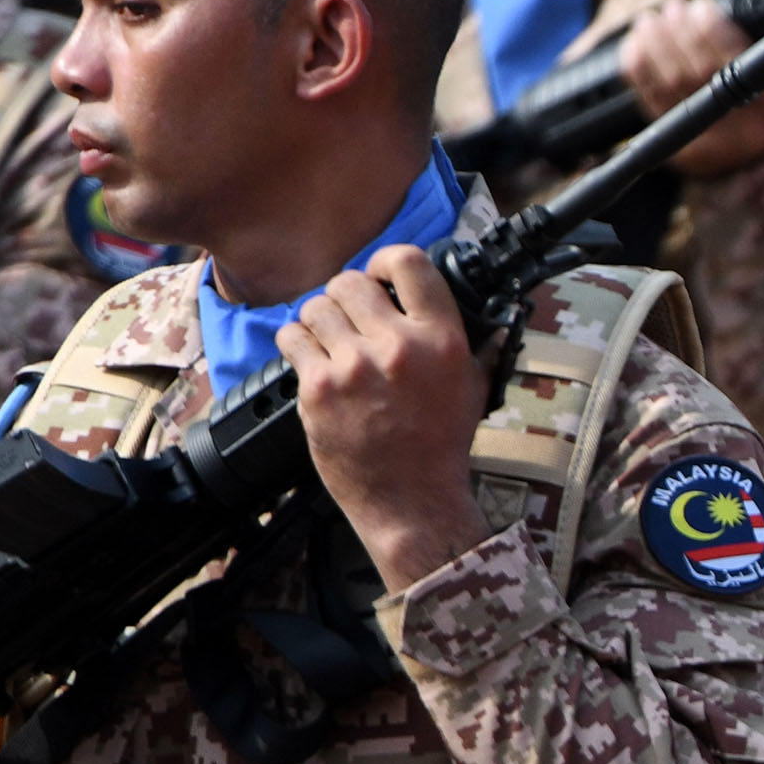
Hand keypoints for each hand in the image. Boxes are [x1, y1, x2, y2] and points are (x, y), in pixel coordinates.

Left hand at [285, 250, 494, 593]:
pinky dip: (297, 343)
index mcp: (442, 340)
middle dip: (347, 295)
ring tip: (331, 342)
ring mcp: (354, 368)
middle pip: (351, 281)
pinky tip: (312, 359)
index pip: (407, 263)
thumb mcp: (472, 385)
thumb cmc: (440, 445)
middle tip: (351, 318)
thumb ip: (469, 341)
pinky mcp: (318, 390)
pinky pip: (292, 338)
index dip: (385, 262)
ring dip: (320, 320)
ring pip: (316, 306)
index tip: (380, 277)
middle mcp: (398, 348)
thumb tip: (470, 307)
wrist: (412, 501)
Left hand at [621, 0, 763, 179]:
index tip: (701, 6)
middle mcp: (749, 132)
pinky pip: (652, 104)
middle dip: (681, 34)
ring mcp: (713, 144)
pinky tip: (635, 44)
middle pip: (704, 75)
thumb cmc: (761, 85)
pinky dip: (638, 70)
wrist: (746, 144)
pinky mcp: (680, 152)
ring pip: (674, 87)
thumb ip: (761, 8)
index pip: (744, 65)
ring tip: (650, 20)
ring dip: (656, 46)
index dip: (716, 32)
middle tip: (672, 8)